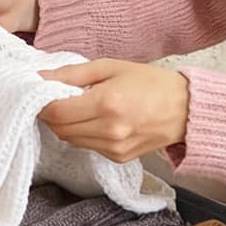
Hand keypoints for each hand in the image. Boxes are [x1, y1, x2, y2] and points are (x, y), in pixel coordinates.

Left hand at [36, 59, 190, 161]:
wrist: (186, 110)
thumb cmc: (150, 82)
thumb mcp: (111, 67)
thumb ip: (73, 74)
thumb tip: (40, 77)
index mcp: (106, 104)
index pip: (57, 113)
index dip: (42, 104)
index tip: (40, 93)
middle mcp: (109, 131)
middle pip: (61, 129)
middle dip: (51, 115)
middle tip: (55, 98)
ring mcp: (115, 148)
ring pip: (71, 141)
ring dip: (66, 125)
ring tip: (76, 107)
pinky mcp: (119, 158)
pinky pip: (88, 147)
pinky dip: (82, 134)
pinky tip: (93, 120)